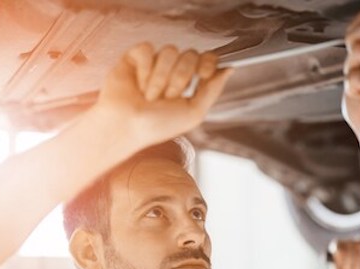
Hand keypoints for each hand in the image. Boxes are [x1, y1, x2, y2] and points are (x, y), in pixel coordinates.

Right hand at [96, 43, 231, 147]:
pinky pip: (148, 49)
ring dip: (162, 77)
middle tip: (168, 97)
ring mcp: (154, 62)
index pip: (206, 58)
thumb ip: (213, 90)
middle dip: (181, 77)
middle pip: (190, 54)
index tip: (204, 75)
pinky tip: (138, 85)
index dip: (208, 62)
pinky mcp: (135, 57)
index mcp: (188, 81)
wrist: (128, 127)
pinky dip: (145, 70)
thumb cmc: (158, 126)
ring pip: (169, 51)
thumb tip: (231, 68)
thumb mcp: (194, 112)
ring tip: (150, 96)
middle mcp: (172, 69)